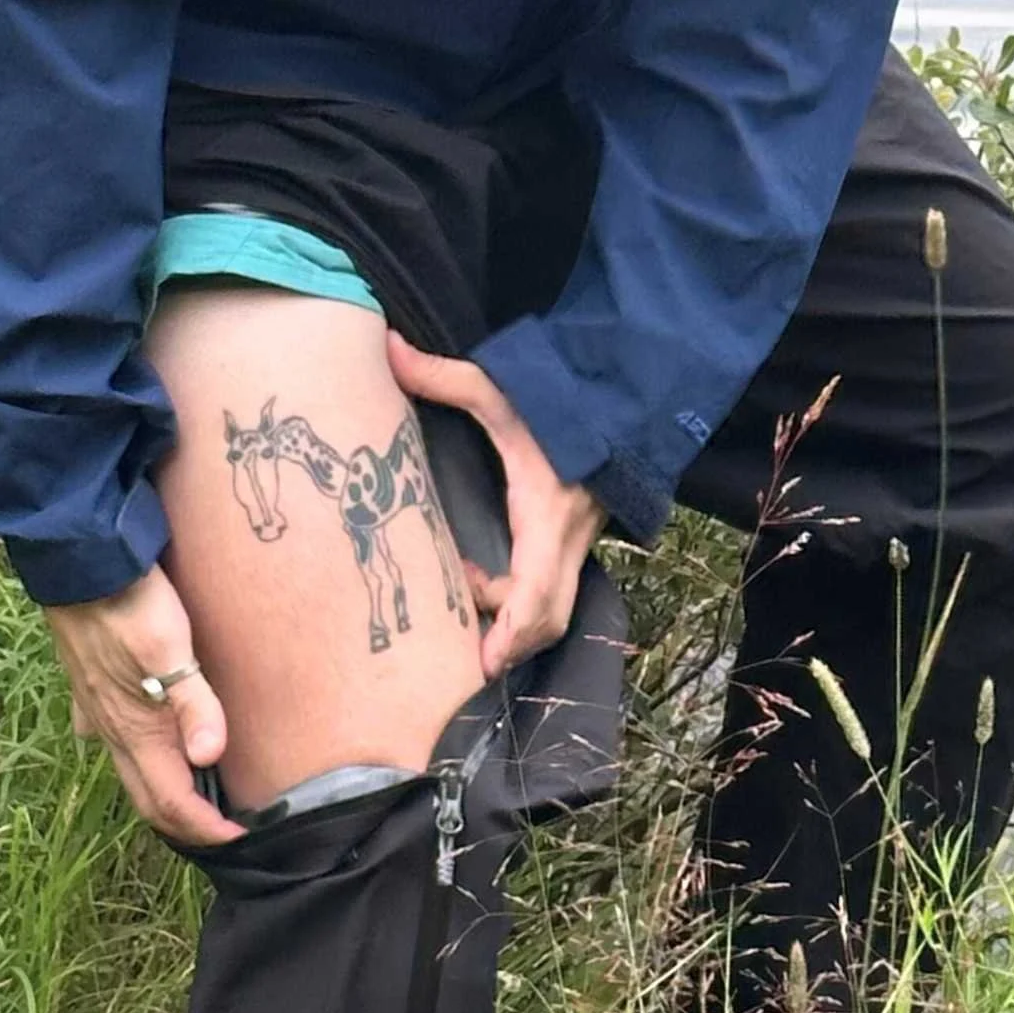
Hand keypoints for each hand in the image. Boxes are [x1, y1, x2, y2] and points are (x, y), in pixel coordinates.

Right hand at [44, 564, 243, 846]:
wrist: (78, 563)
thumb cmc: (130, 604)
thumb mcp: (171, 648)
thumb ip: (193, 704)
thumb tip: (209, 757)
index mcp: (136, 732)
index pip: (172, 802)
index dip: (206, 828)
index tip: (241, 837)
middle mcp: (112, 733)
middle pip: (148, 798)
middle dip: (185, 824)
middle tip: (222, 828)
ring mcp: (96, 713)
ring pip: (129, 770)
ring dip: (162, 792)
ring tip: (196, 794)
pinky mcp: (90, 691)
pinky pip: (110, 738)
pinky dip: (135, 754)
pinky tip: (143, 741)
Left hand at [387, 331, 604, 678]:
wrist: (624, 392)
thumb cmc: (562, 396)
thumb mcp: (500, 389)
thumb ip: (444, 376)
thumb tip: (389, 350)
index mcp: (547, 516)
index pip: (538, 596)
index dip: (512, 635)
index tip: (483, 663)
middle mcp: (567, 541)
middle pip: (548, 619)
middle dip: (507, 642)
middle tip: (460, 652)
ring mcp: (575, 544)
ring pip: (551, 610)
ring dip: (508, 619)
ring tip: (461, 594)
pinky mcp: (574, 540)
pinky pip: (552, 592)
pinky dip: (519, 603)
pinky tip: (480, 581)